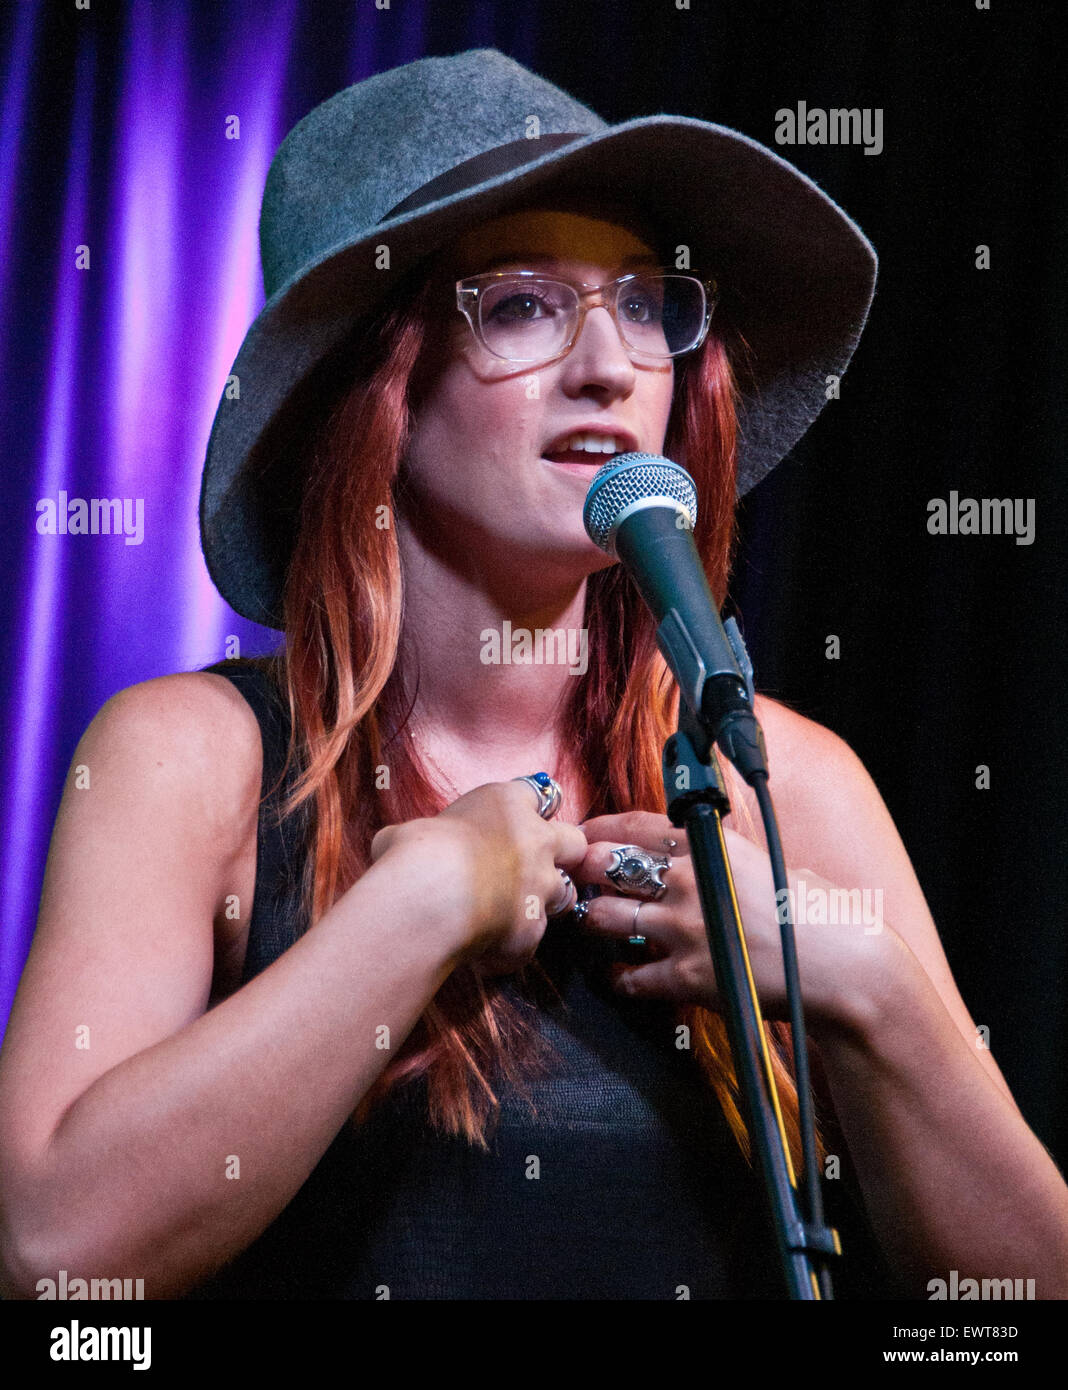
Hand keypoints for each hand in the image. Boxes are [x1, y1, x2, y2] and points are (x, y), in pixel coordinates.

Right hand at [370, 781, 588, 976]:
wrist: (427, 896)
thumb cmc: (412, 852)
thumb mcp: (408, 829)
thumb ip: (423, 835)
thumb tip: (396, 845)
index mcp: (507, 803)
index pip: (536, 796)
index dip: (528, 812)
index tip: (514, 826)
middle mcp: (536, 840)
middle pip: (574, 841)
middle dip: (560, 855)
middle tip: (531, 869)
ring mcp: (542, 887)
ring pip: (566, 893)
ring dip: (544, 902)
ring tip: (510, 913)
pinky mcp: (533, 931)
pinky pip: (529, 942)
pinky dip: (509, 948)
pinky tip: (482, 953)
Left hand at [574, 811, 889, 1033]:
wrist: (843, 968)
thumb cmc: (819, 914)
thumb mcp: (772, 864)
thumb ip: (731, 858)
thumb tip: (714, 853)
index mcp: (712, 849)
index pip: (639, 826)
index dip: (603, 829)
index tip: (585, 834)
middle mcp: (690, 882)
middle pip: (610, 866)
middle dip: (583, 870)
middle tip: (569, 877)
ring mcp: (685, 930)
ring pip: (609, 918)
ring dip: (592, 920)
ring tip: (587, 921)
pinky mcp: (689, 978)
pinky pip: (634, 978)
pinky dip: (620, 979)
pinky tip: (618, 977)